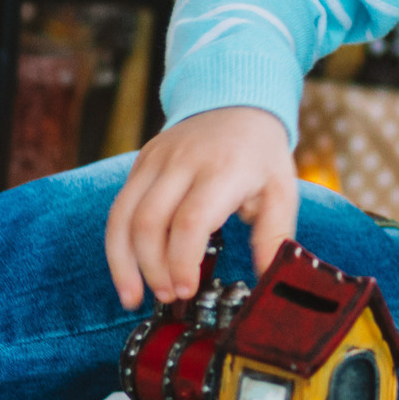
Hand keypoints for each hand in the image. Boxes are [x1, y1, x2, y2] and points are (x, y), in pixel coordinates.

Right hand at [105, 107, 299, 309]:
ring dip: (125, 262)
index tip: (187, 289)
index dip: (183, 261)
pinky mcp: (140, 163)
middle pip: (150, 222)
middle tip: (169, 296)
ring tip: (135, 297)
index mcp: (223, 169)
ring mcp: (156, 160)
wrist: (236, 102)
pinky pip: (118, 208)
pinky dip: (116, 245)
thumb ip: (274, 237)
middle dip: (154, 268)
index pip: (191, 220)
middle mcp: (183, 162)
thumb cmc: (260, 154)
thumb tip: (269, 283)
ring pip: (123, 216)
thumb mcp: (282, 191)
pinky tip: (125, 274)